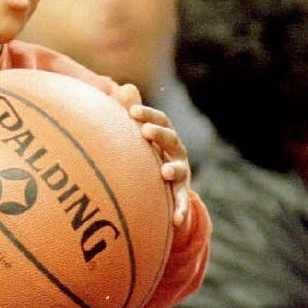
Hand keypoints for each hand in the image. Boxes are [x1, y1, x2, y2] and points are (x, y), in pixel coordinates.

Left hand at [128, 102, 192, 226]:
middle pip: (171, 139)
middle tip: (144, 131)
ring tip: (164, 171)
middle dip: (159, 134)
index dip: (147, 114)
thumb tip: (125, 87)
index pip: (159, 120)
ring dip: (173, 169)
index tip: (131, 111)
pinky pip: (182, 202)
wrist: (157, 183)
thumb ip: (129, 112)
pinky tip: (176, 220)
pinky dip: (181, 209)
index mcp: (163, 135)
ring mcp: (180, 173)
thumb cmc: (141, 151)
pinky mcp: (179, 194)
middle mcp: (175, 152)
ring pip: (180, 170)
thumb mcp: (135, 133)